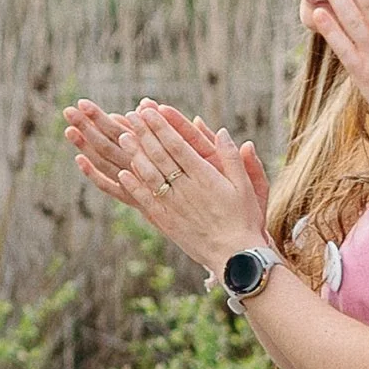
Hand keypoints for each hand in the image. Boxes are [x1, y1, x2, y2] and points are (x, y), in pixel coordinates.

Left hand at [67, 99, 268, 271]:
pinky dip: (134, 185)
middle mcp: (186, 188)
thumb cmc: (243, 219)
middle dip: (144, 133)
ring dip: (135, 154)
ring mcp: (174, 205)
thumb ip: (233, 158)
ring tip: (123, 136)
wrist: (235, 256)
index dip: (162, 126)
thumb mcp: (246, 186)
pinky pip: (146, 200)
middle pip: (160, 155)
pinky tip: (123, 172)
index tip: (149, 111)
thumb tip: (223, 132)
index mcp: (205, 176)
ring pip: (149, 174)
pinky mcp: (166, 221)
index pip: (178, 144)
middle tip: (130, 115)